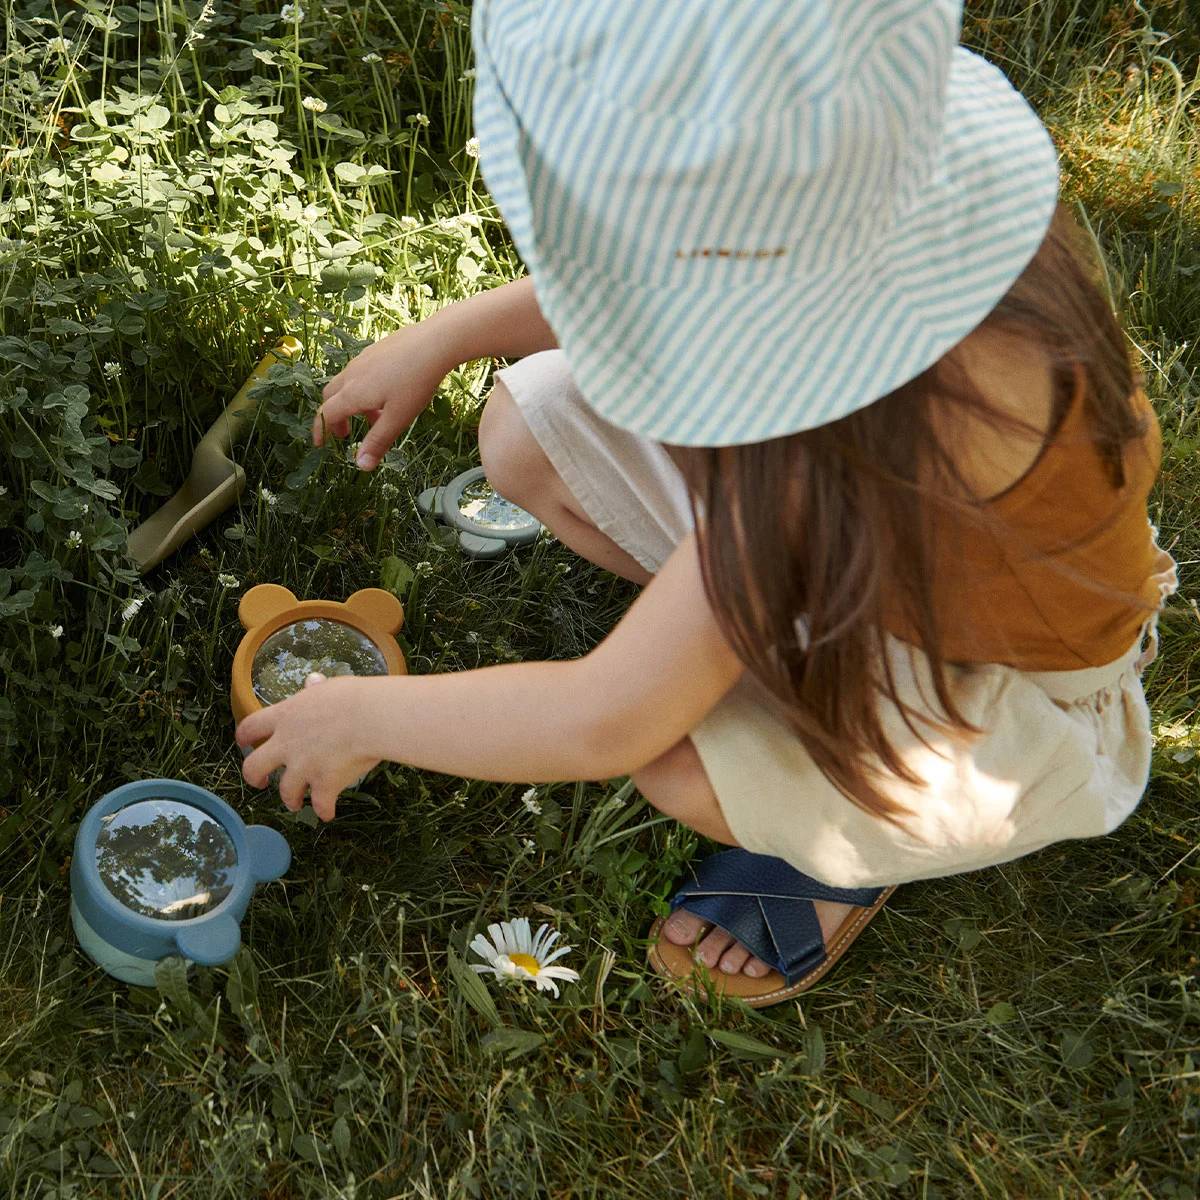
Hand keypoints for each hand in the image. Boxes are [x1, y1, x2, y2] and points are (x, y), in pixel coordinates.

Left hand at [237, 675, 380, 820]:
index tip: (245, 743)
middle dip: (254, 777)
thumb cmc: (354, 698)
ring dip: (291, 799)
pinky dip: (324, 811)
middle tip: (260, 782)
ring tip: (297, 803)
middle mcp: (287, 744)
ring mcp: (303, 767)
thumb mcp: (329, 689)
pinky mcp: (324, 785)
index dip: (244, 737)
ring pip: (286, 792)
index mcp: (285, 717)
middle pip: (254, 767)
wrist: (371, 718)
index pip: (250, 727)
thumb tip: (313, 681)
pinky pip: (321, 805)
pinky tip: (328, 813)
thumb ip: (316, 690)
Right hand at [314, 322, 456, 469]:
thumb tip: (360, 466)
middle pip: (331, 397)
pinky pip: (360, 372)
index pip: (326, 414)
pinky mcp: (376, 349)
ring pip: (346, 384)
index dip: (321, 431)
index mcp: (352, 393)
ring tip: (377, 417)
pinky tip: (388, 394)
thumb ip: (377, 442)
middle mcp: (351, 374)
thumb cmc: (416, 382)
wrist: (435, 342)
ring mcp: (363, 359)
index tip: (321, 444)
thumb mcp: (398, 418)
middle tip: (347, 434)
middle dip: (335, 418)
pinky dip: (363, 389)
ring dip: (353, 404)